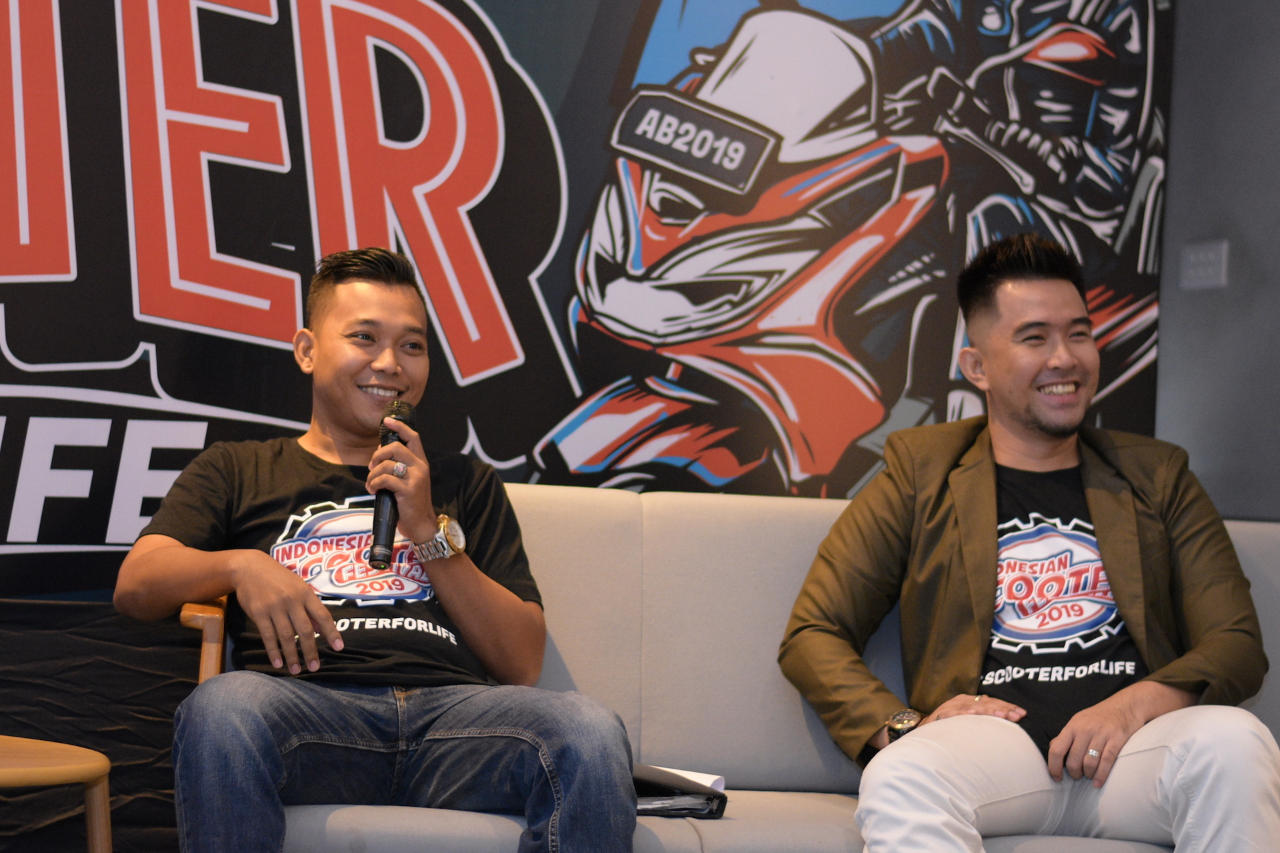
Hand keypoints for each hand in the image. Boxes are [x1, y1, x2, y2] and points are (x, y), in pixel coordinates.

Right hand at [230, 550, 342, 673]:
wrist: (249, 568)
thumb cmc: (278, 579)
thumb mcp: (298, 587)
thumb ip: (310, 608)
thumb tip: (322, 629)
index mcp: (306, 593)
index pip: (323, 615)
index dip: (332, 633)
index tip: (339, 648)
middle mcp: (292, 600)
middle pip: (305, 630)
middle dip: (311, 651)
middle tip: (314, 667)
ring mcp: (275, 607)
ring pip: (286, 636)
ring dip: (292, 656)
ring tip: (296, 670)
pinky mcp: (258, 613)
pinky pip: (268, 636)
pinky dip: (274, 651)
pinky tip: (278, 663)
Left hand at [367, 416, 435, 543]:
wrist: (422, 524)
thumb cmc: (411, 502)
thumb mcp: (409, 480)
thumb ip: (399, 466)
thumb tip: (380, 452)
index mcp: (421, 462)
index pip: (413, 437)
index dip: (399, 427)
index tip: (387, 421)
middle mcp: (421, 467)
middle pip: (396, 447)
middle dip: (378, 455)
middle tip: (371, 466)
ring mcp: (415, 478)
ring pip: (387, 464)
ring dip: (372, 474)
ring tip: (371, 484)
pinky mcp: (408, 490)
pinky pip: (385, 479)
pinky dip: (374, 483)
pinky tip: (373, 490)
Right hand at [921, 693, 1026, 726]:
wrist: (922, 729)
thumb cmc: (948, 726)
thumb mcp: (966, 719)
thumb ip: (981, 715)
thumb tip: (1000, 713)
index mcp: (970, 700)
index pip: (993, 701)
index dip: (1008, 706)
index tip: (1023, 713)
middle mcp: (963, 700)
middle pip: (987, 702)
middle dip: (1004, 709)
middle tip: (1018, 715)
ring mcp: (952, 706)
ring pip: (974, 706)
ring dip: (989, 710)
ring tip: (1002, 714)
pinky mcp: (943, 714)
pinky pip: (955, 713)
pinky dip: (964, 712)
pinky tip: (973, 713)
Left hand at [1048, 682, 1196, 786]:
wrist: (1126, 705)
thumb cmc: (1099, 717)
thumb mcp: (1079, 722)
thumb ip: (1066, 736)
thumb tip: (1053, 749)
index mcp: (1072, 726)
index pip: (1057, 749)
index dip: (1053, 766)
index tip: (1056, 777)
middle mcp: (1085, 730)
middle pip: (1073, 760)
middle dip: (1074, 773)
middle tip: (1078, 776)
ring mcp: (1101, 734)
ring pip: (1089, 763)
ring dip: (1087, 775)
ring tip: (1089, 777)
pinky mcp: (1117, 739)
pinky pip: (1106, 762)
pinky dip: (1101, 775)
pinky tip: (1098, 783)